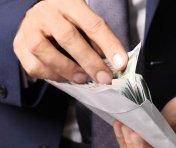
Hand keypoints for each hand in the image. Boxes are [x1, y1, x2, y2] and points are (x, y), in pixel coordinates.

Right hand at [13, 0, 127, 83]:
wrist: (39, 19)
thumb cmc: (68, 22)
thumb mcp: (85, 23)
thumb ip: (98, 40)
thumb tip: (114, 63)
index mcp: (69, 3)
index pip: (93, 24)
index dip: (109, 45)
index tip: (121, 63)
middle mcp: (47, 12)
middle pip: (68, 37)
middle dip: (90, 61)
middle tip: (104, 78)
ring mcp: (30, 28)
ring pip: (45, 51)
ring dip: (68, 69)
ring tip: (82, 78)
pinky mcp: (19, 45)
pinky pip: (34, 65)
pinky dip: (52, 75)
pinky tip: (63, 75)